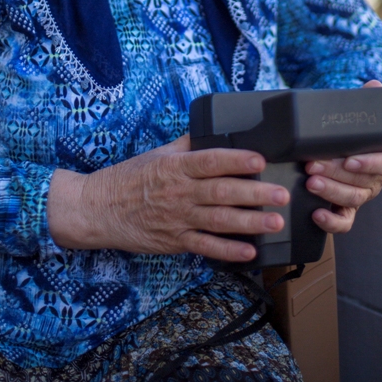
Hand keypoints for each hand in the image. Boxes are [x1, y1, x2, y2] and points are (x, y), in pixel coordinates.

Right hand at [47, 134, 289, 262]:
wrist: (99, 209)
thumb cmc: (129, 178)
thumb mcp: (157, 153)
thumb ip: (187, 145)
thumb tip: (214, 130)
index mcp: (176, 166)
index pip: (211, 160)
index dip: (237, 160)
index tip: (261, 159)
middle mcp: (179, 192)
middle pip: (222, 192)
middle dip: (254, 194)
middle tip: (281, 194)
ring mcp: (178, 219)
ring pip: (219, 221)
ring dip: (249, 222)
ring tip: (274, 221)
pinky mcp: (175, 242)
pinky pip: (205, 247)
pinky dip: (228, 250)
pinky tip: (249, 251)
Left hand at [305, 80, 381, 233]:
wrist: (341, 147)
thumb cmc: (353, 133)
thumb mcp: (360, 117)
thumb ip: (367, 101)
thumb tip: (374, 85)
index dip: (370, 163)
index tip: (350, 159)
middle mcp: (376, 179)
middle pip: (362, 182)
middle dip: (335, 174)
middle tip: (312, 165)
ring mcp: (362, 195)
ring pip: (352, 199)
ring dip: (330, 191)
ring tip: (310, 181)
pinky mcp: (347, 209)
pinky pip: (344, 221)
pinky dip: (332, 222)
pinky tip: (316, 214)